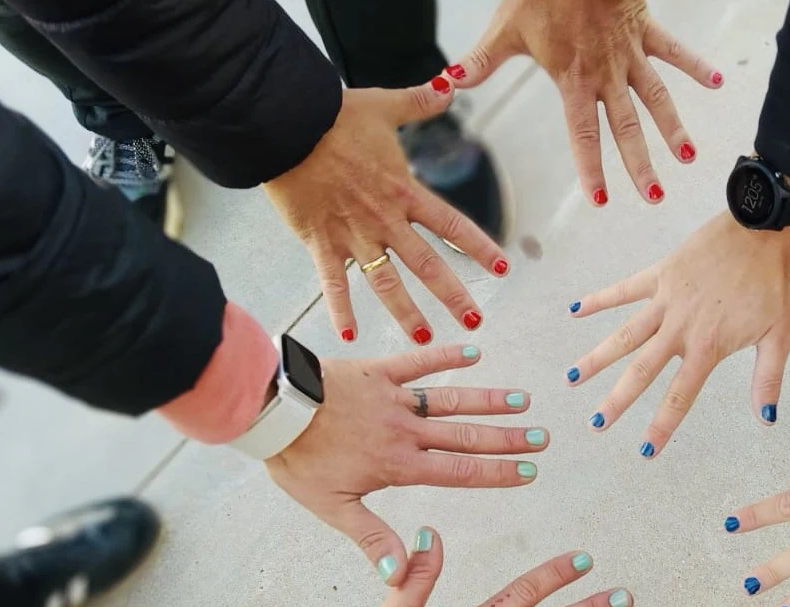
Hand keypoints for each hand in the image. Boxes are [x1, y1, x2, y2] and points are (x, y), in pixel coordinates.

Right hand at [264, 84, 507, 344]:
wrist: (287, 124)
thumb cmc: (334, 115)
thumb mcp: (384, 105)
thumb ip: (420, 102)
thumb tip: (451, 84)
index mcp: (405, 191)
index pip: (453, 225)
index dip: (479, 247)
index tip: (502, 269)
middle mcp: (385, 220)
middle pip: (427, 264)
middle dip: (453, 295)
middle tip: (475, 321)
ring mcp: (353, 235)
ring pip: (386, 283)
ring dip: (407, 314)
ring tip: (426, 340)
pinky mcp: (321, 241)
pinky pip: (333, 284)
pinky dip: (340, 311)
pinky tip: (348, 338)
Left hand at [266, 344, 543, 584]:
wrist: (274, 411)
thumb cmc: (299, 461)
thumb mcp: (333, 508)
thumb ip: (373, 539)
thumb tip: (400, 576)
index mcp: (399, 465)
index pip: (459, 471)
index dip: (497, 473)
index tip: (529, 471)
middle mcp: (406, 431)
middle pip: (466, 436)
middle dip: (508, 438)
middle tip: (542, 437)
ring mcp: (394, 398)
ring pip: (451, 400)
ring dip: (488, 400)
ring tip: (522, 400)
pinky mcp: (379, 371)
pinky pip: (418, 361)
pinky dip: (446, 355)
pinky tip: (473, 351)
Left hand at [447, 0, 719, 203]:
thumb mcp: (505, 26)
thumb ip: (479, 61)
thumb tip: (446, 83)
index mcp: (573, 79)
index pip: (583, 134)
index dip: (592, 169)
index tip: (601, 200)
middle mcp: (606, 73)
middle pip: (626, 127)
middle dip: (640, 164)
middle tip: (653, 197)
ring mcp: (630, 52)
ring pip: (656, 98)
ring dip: (673, 128)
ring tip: (688, 158)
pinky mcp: (644, 28)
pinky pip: (674, 51)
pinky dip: (696, 66)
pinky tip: (717, 83)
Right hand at [567, 212, 789, 456]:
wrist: (769, 226)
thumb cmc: (779, 279)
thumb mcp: (781, 334)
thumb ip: (766, 378)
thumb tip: (765, 418)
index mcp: (709, 346)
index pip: (680, 396)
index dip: (662, 426)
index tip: (645, 451)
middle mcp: (681, 327)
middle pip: (641, 371)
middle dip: (617, 400)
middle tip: (596, 423)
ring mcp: (667, 299)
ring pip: (624, 334)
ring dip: (597, 357)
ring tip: (573, 377)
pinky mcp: (663, 272)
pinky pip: (624, 289)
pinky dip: (600, 300)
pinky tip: (575, 310)